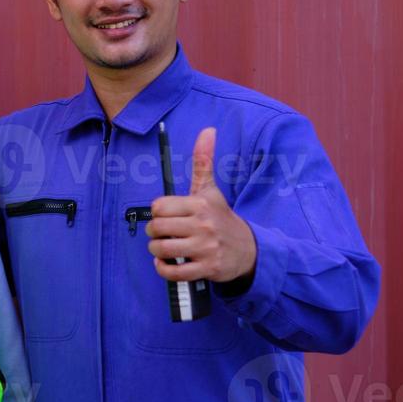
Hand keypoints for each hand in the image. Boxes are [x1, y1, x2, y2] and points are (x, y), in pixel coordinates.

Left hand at [146, 127, 255, 283]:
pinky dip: (163, 269)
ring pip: (162, 249)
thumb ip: (203, 161)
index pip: (159, 206)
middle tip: (163, 233)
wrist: (248, 249)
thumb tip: (208, 130)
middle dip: (154, 232)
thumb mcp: (210, 190)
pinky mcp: (207, 268)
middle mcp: (203, 225)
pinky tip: (166, 263)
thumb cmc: (220, 217)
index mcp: (200, 204)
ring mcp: (205, 248)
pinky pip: (173, 272)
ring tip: (164, 248)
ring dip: (156, 251)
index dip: (157, 212)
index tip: (166, 215)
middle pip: (157, 228)